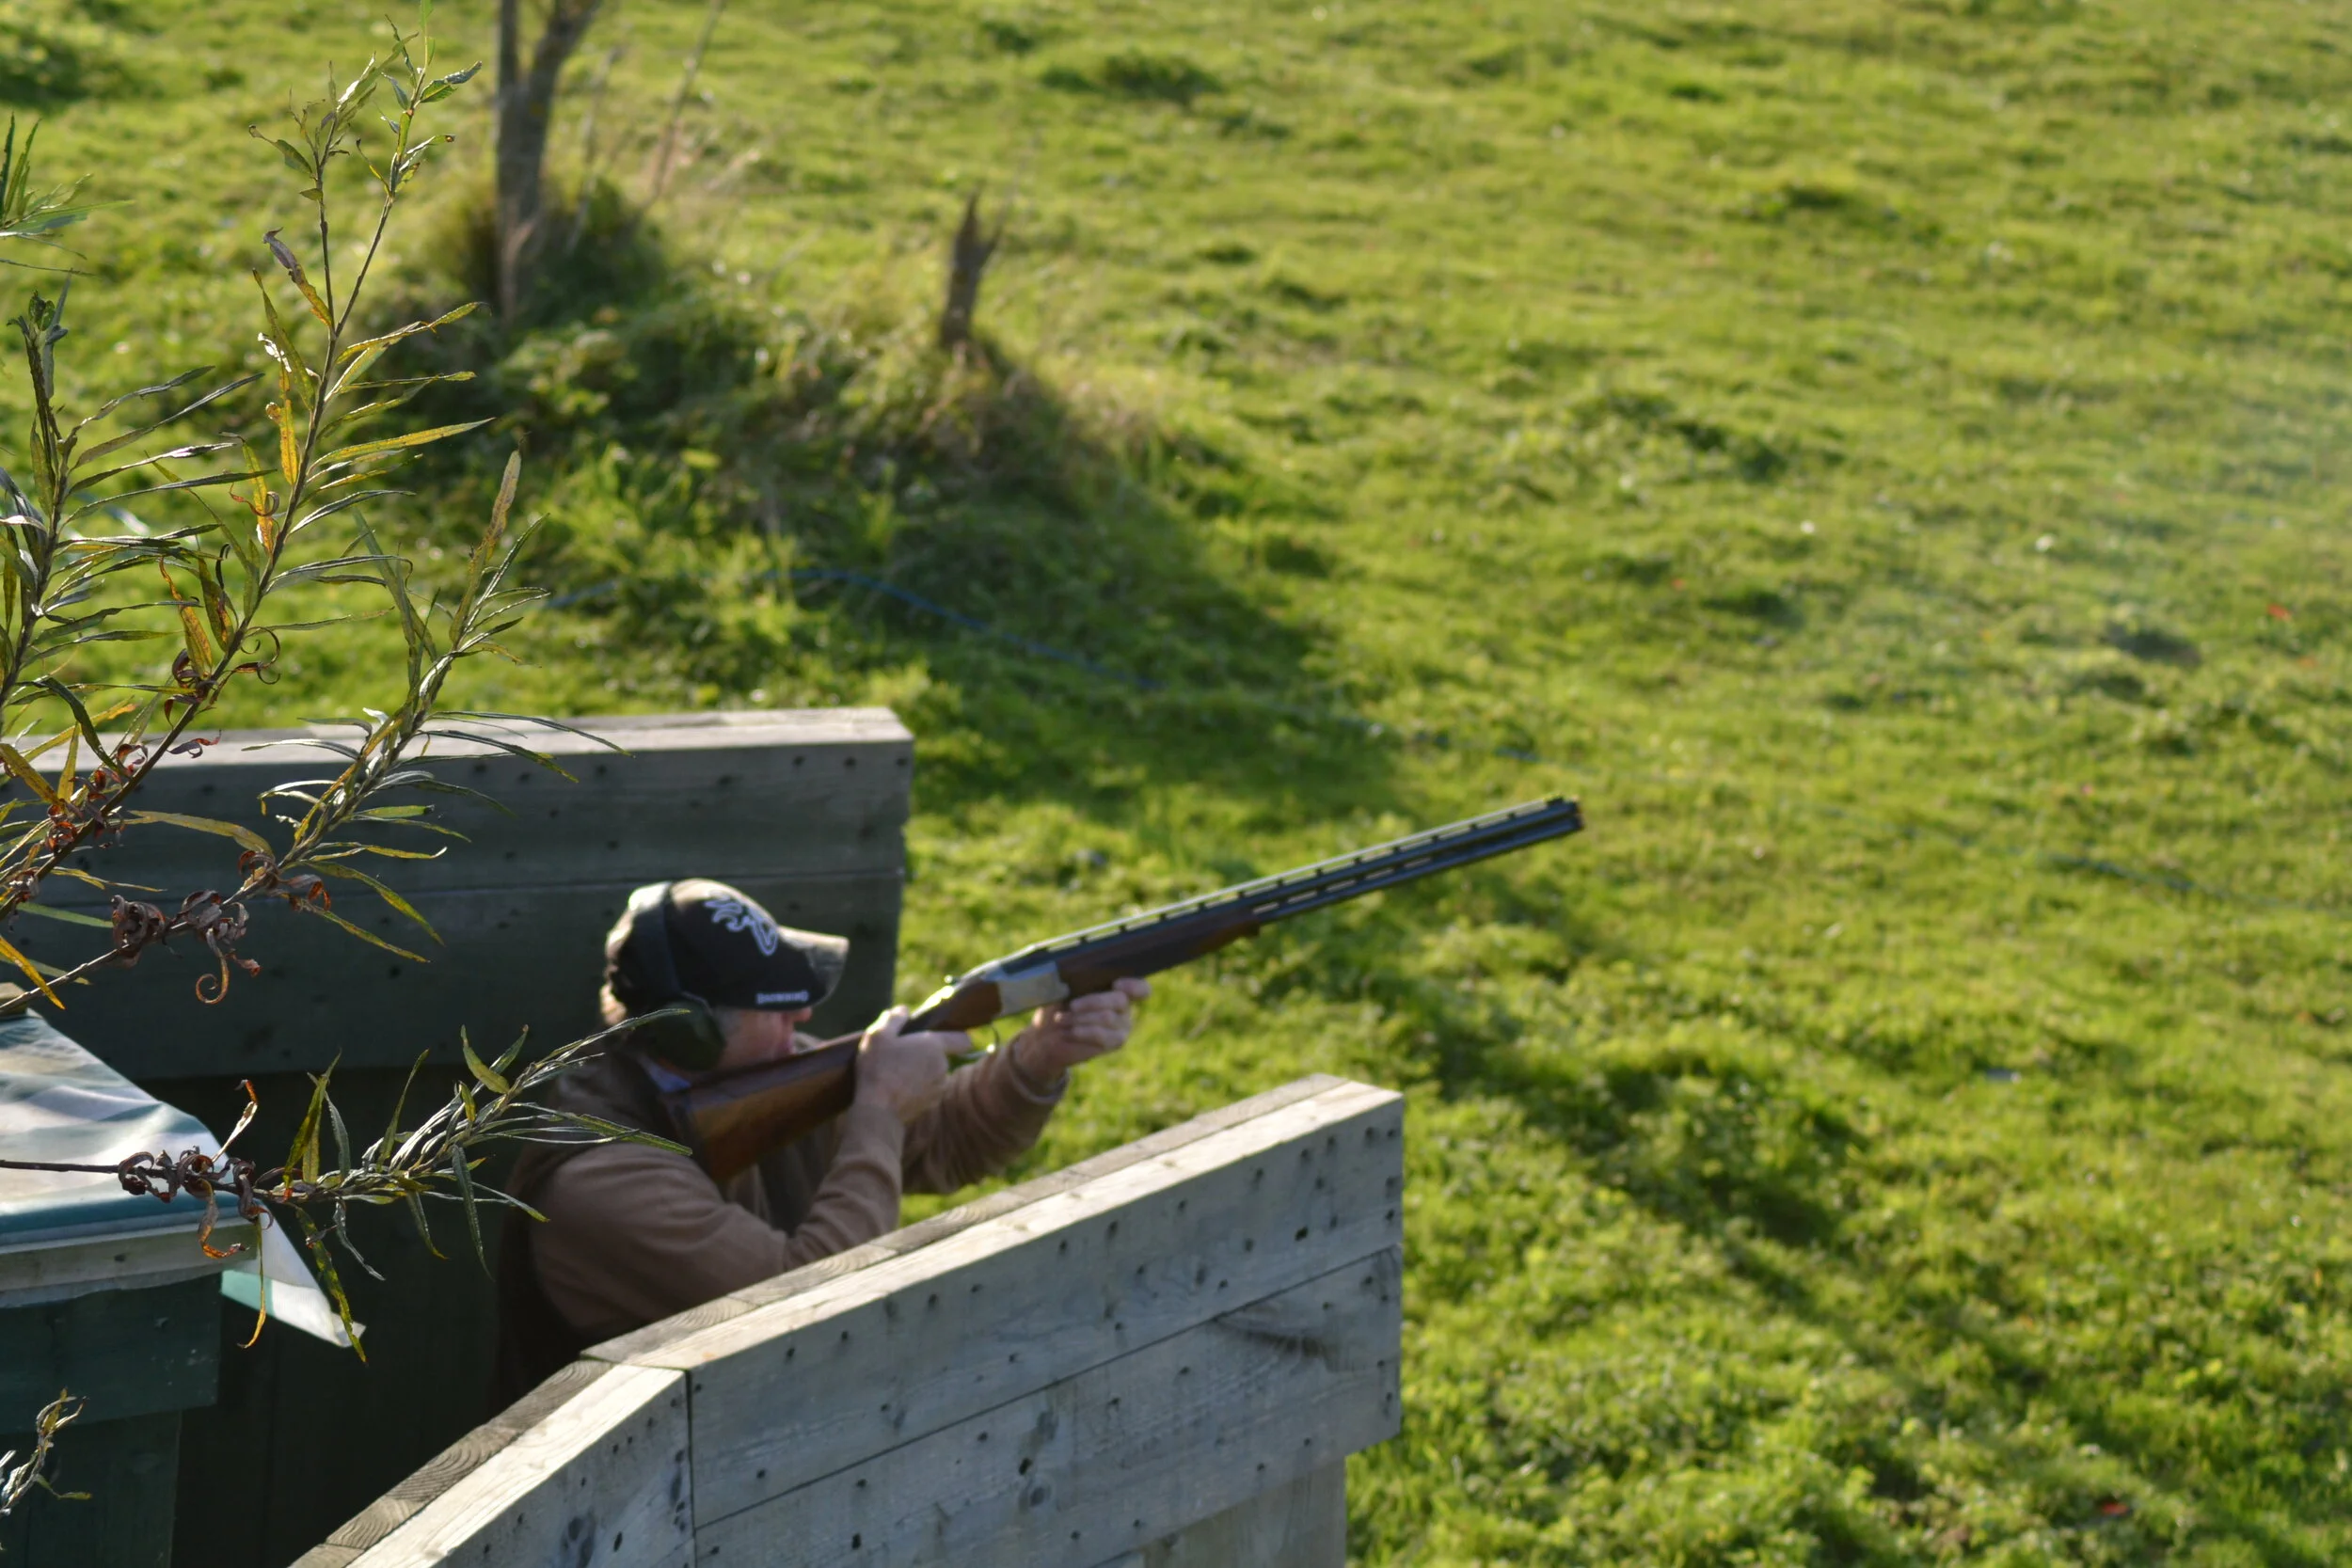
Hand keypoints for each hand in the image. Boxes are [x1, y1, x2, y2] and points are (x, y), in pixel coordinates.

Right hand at [854, 1006, 966, 1124]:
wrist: (877, 1110)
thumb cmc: (878, 1067)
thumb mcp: (879, 1035)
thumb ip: (893, 1019)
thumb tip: (903, 1011)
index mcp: (934, 1046)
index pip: (962, 1039)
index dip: (955, 1036)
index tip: (941, 1036)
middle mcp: (943, 1066)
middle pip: (942, 1056)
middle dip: (925, 1054)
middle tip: (900, 1055)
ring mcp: (939, 1087)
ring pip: (935, 1074)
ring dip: (921, 1072)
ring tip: (896, 1074)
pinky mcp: (931, 1104)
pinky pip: (928, 1091)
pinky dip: (918, 1089)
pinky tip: (897, 1089)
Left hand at [1013, 977, 1150, 1082]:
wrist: (1049, 1035)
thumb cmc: (1059, 1006)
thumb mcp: (1066, 990)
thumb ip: (1078, 983)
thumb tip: (1079, 981)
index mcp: (1117, 987)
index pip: (1140, 987)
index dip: (1133, 985)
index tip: (1116, 984)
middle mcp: (1125, 1005)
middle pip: (1119, 1000)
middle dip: (1092, 1002)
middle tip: (1072, 1006)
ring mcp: (1123, 1025)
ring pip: (1107, 1017)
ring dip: (1081, 1018)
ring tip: (1061, 1019)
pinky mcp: (1116, 1042)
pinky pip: (1101, 1035)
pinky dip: (1082, 1032)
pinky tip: (1069, 1031)